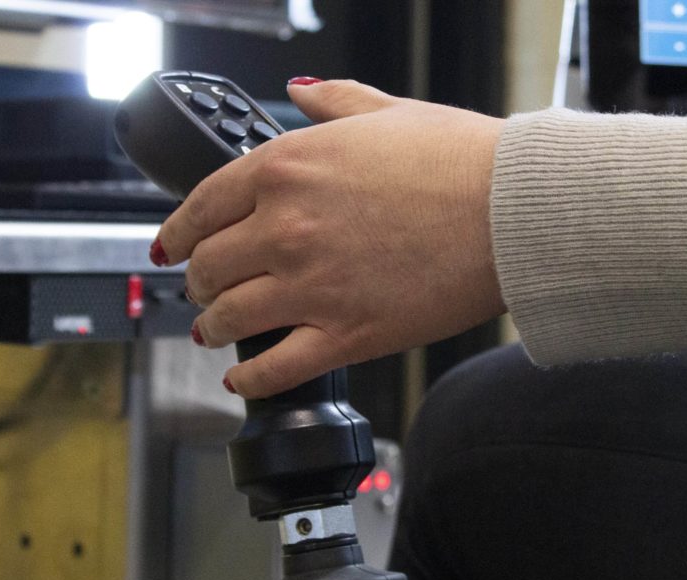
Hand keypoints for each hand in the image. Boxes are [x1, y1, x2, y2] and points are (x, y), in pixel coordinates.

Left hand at [153, 79, 506, 397]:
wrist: (513, 211)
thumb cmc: (460, 160)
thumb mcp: (386, 112)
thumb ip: (332, 103)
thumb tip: (300, 92)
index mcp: (286, 167)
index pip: (202, 206)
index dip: (179, 232)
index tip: (173, 245)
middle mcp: (285, 228)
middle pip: (208, 267)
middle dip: (198, 281)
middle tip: (203, 289)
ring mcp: (311, 286)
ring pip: (228, 320)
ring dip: (212, 329)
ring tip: (214, 332)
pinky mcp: (344, 336)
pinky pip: (273, 370)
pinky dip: (249, 379)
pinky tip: (243, 378)